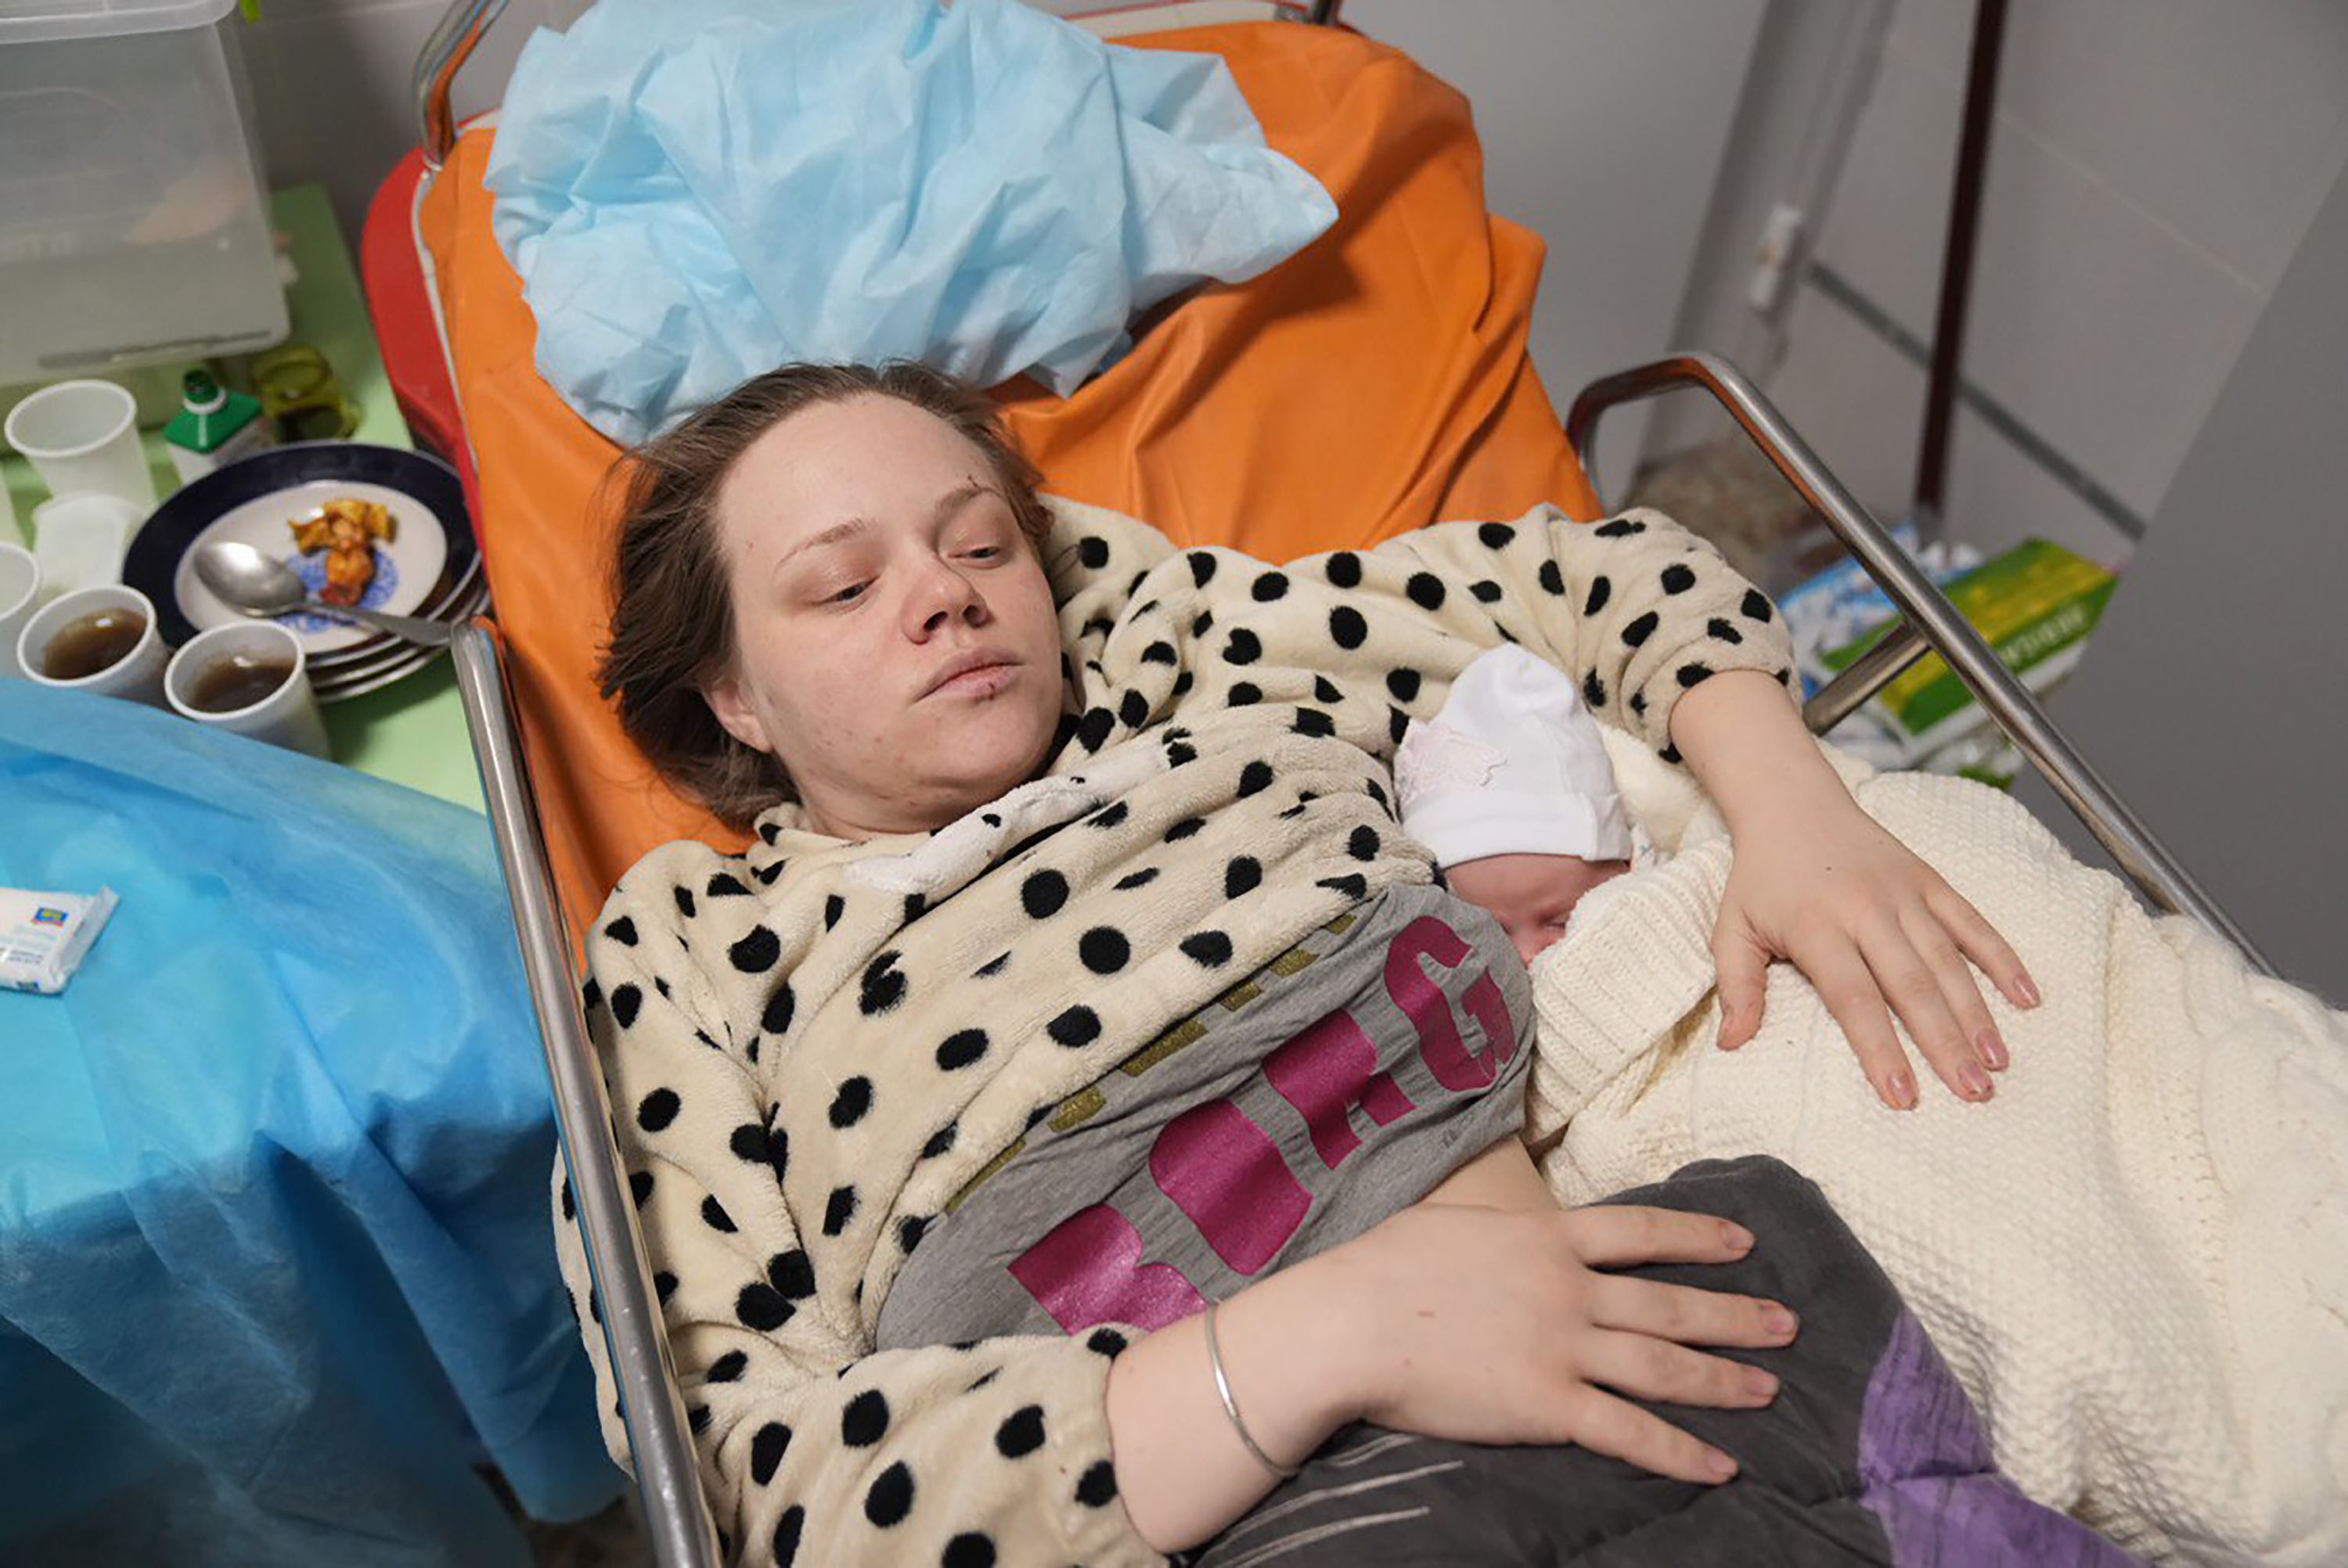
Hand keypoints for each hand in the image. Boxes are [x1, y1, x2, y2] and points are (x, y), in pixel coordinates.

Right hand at [1326, 1202, 1798, 1482]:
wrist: (1351, 1322)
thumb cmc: (1383, 1268)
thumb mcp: (1452, 1224)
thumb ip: (1502, 1234)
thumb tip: (1521, 1233)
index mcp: (1546, 1238)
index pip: (1642, 1231)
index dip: (1698, 1237)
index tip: (1744, 1242)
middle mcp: (1568, 1289)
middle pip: (1670, 1303)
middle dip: (1735, 1314)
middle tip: (1788, 1323)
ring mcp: (1562, 1348)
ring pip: (1664, 1365)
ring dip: (1723, 1379)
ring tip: (1769, 1389)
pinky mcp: (1547, 1406)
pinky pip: (1628, 1432)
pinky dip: (1678, 1452)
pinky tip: (1719, 1466)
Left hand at [1712, 791, 2039, 1107]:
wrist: (1792, 805)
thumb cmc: (1761, 878)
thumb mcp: (1731, 929)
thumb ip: (1736, 987)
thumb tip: (1731, 1044)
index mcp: (1816, 926)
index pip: (1853, 997)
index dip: (1879, 1048)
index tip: (1901, 1095)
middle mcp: (1866, 909)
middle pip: (1912, 985)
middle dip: (1945, 1042)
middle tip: (1973, 1092)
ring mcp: (1904, 893)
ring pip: (1948, 959)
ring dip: (1978, 1013)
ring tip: (1998, 1062)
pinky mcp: (1929, 880)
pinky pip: (1972, 922)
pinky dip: (2002, 958)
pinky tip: (2027, 996)